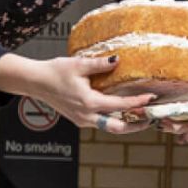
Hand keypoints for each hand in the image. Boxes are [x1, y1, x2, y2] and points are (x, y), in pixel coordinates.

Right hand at [38, 55, 155, 133]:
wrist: (36, 82)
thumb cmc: (54, 73)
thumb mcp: (79, 65)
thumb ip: (100, 64)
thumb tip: (117, 59)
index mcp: (88, 102)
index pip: (120, 105)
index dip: (138, 102)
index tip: (151, 98)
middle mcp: (86, 115)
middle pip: (117, 127)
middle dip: (136, 125)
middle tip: (151, 119)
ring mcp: (82, 120)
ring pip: (108, 127)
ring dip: (125, 124)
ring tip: (139, 118)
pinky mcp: (79, 119)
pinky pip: (100, 123)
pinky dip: (113, 119)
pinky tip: (120, 112)